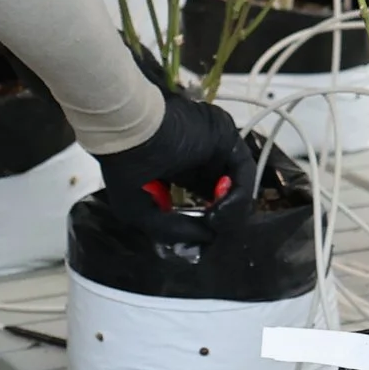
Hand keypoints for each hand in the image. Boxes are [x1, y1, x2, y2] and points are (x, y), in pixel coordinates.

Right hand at [92, 63, 259, 239]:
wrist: (126, 131)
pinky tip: (220, 211)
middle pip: (226, 191)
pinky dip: (237, 197)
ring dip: (230, 210)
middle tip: (210, 233)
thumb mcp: (137, 212)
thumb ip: (171, 232)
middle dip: (222, 218)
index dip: (206, 220)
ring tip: (213, 223)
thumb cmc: (125, 165)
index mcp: (179, 166)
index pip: (205, 195)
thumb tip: (206, 238)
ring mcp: (215, 144)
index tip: (198, 236)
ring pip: (238, 184)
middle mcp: (200, 154)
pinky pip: (243, 172)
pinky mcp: (226, 137)